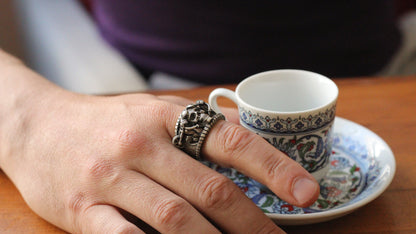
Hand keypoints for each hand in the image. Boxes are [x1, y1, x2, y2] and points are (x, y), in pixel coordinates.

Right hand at [1, 84, 318, 232]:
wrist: (40, 126)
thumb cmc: (109, 121)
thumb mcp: (156, 111)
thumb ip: (201, 126)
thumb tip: (255, 141)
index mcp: (165, 117)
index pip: (230, 140)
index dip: (274, 167)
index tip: (307, 192)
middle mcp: (140, 144)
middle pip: (209, 189)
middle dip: (251, 223)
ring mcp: (110, 177)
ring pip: (173, 218)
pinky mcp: (82, 209)